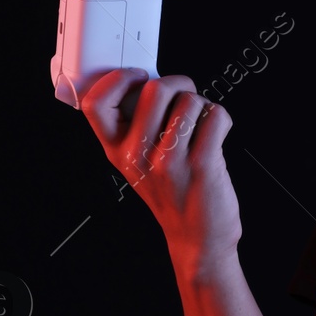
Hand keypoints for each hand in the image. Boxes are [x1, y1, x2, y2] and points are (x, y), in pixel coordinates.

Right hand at [81, 68, 241, 268]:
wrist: (197, 239)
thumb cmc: (173, 197)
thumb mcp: (138, 165)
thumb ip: (136, 127)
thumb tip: (150, 83)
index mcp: (117, 151)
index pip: (96, 104)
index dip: (118, 79)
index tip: (138, 77)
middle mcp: (138, 155)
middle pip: (155, 88)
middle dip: (178, 84)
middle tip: (185, 97)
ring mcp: (169, 160)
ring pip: (190, 100)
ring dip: (202, 106)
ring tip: (200, 126)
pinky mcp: (201, 164)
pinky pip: (215, 116)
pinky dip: (220, 118)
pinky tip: (215, 135)